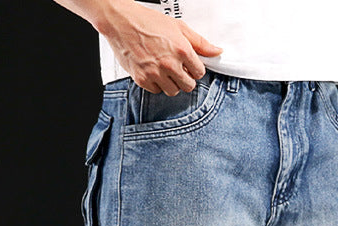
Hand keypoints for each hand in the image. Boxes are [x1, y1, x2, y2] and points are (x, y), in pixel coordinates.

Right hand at [100, 2, 222, 94]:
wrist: (121, 22)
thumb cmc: (147, 22)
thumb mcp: (178, 27)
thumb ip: (200, 43)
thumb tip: (217, 51)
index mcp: (181, 50)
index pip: (199, 73)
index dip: (195, 69)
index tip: (189, 65)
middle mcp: (169, 64)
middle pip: (188, 86)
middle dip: (186, 78)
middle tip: (178, 69)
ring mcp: (155, 73)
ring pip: (173, 91)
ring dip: (172, 83)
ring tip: (165, 69)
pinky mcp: (142, 79)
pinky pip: (157, 91)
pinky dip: (157, 84)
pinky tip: (154, 71)